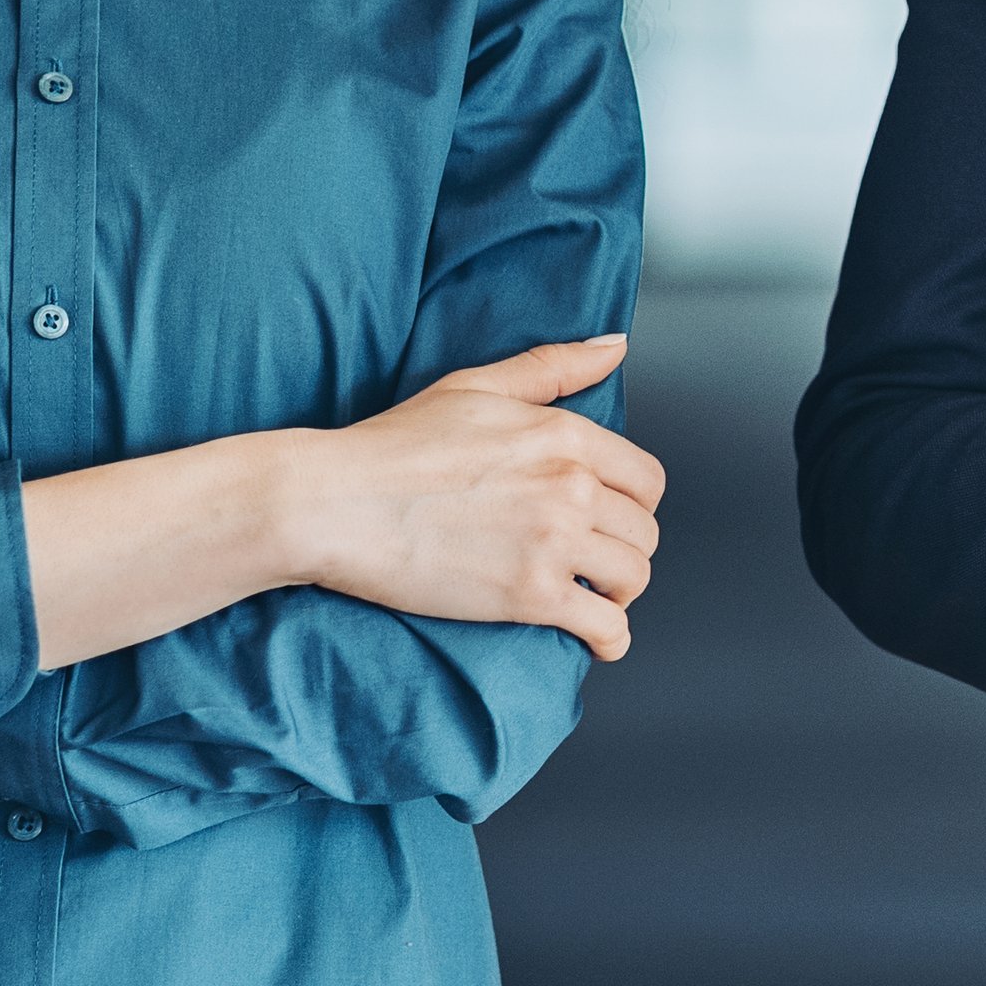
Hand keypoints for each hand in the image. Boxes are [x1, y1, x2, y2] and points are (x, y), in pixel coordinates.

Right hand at [278, 334, 666, 661]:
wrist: (338, 502)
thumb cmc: (396, 443)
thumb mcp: (477, 386)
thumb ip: (552, 366)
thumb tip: (613, 345)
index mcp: (565, 434)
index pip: (646, 479)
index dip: (634, 504)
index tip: (612, 519)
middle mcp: (572, 486)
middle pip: (644, 532)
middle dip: (625, 549)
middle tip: (597, 562)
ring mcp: (553, 542)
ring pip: (633, 578)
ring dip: (619, 593)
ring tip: (594, 597)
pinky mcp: (529, 595)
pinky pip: (606, 626)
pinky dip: (611, 638)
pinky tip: (597, 640)